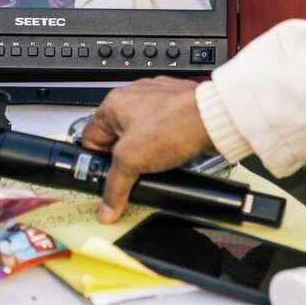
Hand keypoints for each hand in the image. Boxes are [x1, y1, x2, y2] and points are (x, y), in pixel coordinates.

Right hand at [81, 77, 215, 222]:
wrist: (215, 119)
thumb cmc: (175, 124)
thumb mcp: (132, 161)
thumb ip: (115, 187)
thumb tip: (107, 207)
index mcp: (114, 103)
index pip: (91, 138)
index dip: (96, 161)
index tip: (105, 178)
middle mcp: (134, 97)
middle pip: (117, 138)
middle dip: (123, 159)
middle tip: (130, 174)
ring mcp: (157, 100)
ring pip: (141, 134)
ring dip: (145, 152)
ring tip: (153, 165)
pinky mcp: (177, 108)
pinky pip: (162, 129)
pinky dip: (164, 144)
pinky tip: (170, 155)